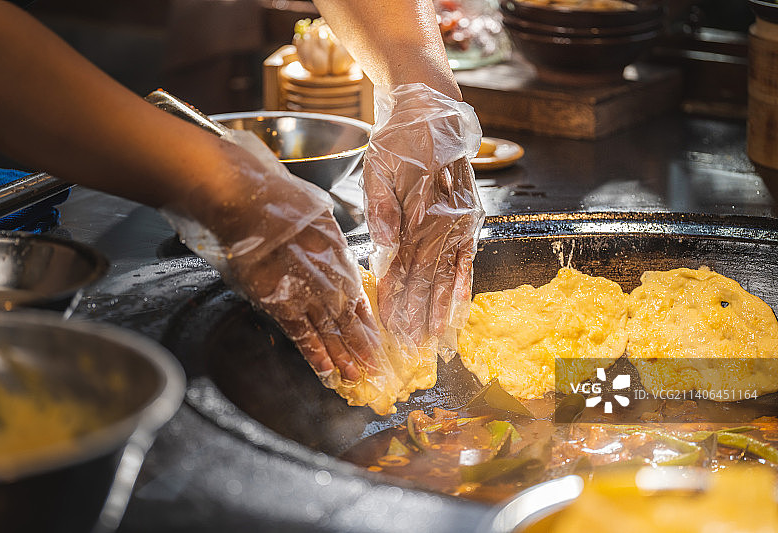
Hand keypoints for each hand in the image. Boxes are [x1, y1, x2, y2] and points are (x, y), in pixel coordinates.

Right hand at [161, 131, 396, 407]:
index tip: (380, 343)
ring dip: (344, 357)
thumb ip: (329, 244)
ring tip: (357, 377)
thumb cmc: (282, 203)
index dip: (369, 325)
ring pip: (331, 334)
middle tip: (377, 372)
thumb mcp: (320, 218)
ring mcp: (307, 296)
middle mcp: (330, 282)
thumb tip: (333, 256)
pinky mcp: (281, 304)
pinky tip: (327, 371)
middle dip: (363, 349)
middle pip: (350, 323)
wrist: (250, 204)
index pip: (361, 301)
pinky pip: (302, 335)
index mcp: (341, 260)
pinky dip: (314, 355)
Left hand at [363, 83, 484, 356]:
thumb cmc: (398, 139)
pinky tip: (459, 312)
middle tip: (411, 347)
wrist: (432, 110)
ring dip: (442, 309)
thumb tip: (384, 247)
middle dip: (419, 313)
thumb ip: (381, 207)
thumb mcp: (378, 165)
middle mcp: (445, 217)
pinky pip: (467, 259)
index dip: (398, 296)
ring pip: (449, 273)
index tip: (389, 324)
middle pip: (428, 274)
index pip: (406, 262)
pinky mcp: (469, 219)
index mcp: (418, 206)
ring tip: (436, 342)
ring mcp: (461, 220)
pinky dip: (462, 287)